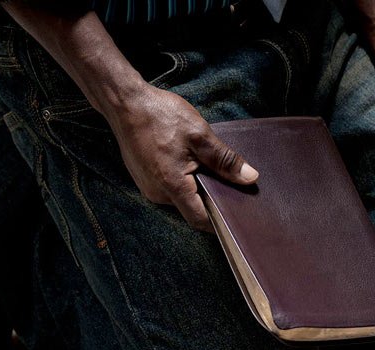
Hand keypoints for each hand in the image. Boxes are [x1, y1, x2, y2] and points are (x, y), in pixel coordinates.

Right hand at [103, 84, 258, 231]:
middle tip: (236, 189)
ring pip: (182, 198)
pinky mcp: (145, 178)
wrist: (124, 103)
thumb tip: (250, 178)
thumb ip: (225, 160)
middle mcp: (158, 193)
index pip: (200, 219)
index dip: (220, 222)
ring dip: (199, 189)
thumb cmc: (160, 116)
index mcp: (172, 186)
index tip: (239, 218)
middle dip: (213, 202)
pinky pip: (171, 188)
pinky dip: (187, 182)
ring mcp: (149, 187)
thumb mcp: (199, 135)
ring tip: (217, 173)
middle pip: (192, 209)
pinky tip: (196, 165)